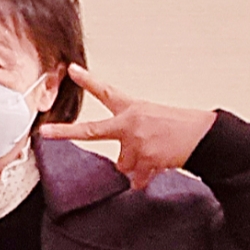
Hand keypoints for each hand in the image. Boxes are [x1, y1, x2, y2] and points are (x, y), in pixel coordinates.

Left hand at [38, 65, 214, 190]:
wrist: (204, 136)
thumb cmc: (179, 127)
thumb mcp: (152, 118)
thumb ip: (130, 135)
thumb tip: (121, 164)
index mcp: (132, 108)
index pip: (106, 92)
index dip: (87, 80)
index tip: (70, 70)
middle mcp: (130, 123)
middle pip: (91, 131)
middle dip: (65, 132)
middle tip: (44, 133)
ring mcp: (136, 142)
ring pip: (123, 165)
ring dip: (136, 166)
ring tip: (156, 155)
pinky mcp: (145, 159)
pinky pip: (136, 179)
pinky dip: (146, 178)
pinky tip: (160, 166)